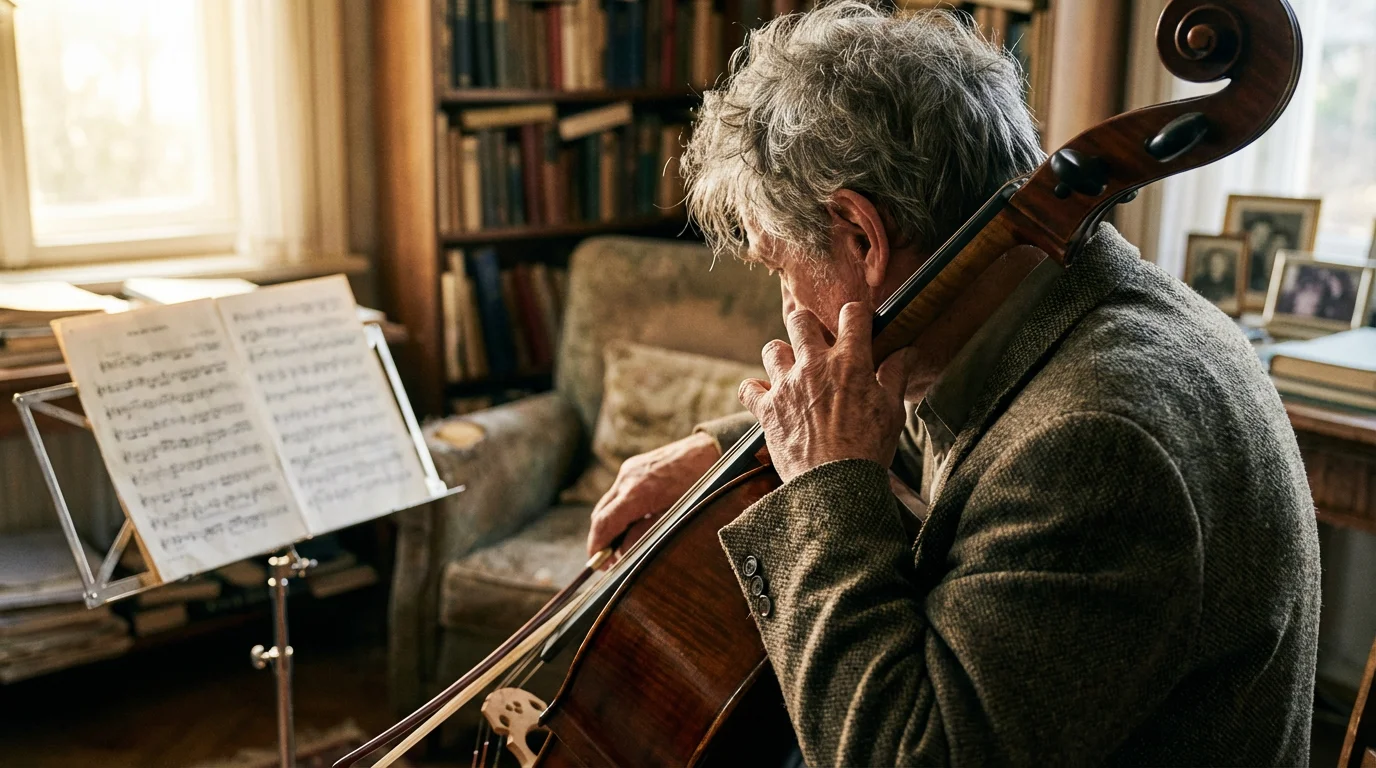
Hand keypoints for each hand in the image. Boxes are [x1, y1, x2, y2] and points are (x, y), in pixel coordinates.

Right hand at [586, 431, 721, 556]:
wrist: (712, 450)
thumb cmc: (700, 487)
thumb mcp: (675, 519)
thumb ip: (644, 536)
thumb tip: (622, 553)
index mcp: (636, 493)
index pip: (603, 523)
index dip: (596, 546)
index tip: (597, 564)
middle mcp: (627, 478)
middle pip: (600, 514)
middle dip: (601, 538)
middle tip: (610, 559)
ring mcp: (630, 469)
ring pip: (608, 503)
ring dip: (611, 523)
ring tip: (625, 541)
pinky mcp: (635, 465)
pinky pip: (619, 492)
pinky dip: (621, 509)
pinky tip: (636, 520)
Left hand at [740, 303, 916, 482]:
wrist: (835, 484)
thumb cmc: (869, 449)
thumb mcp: (892, 410)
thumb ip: (895, 375)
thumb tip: (908, 351)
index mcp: (849, 362)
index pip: (852, 315)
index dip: (856, 313)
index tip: (857, 320)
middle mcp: (813, 366)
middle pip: (800, 320)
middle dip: (808, 326)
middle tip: (816, 342)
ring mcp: (786, 386)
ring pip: (772, 350)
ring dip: (781, 356)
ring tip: (792, 371)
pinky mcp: (767, 410)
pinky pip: (748, 388)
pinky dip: (754, 390)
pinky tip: (765, 396)